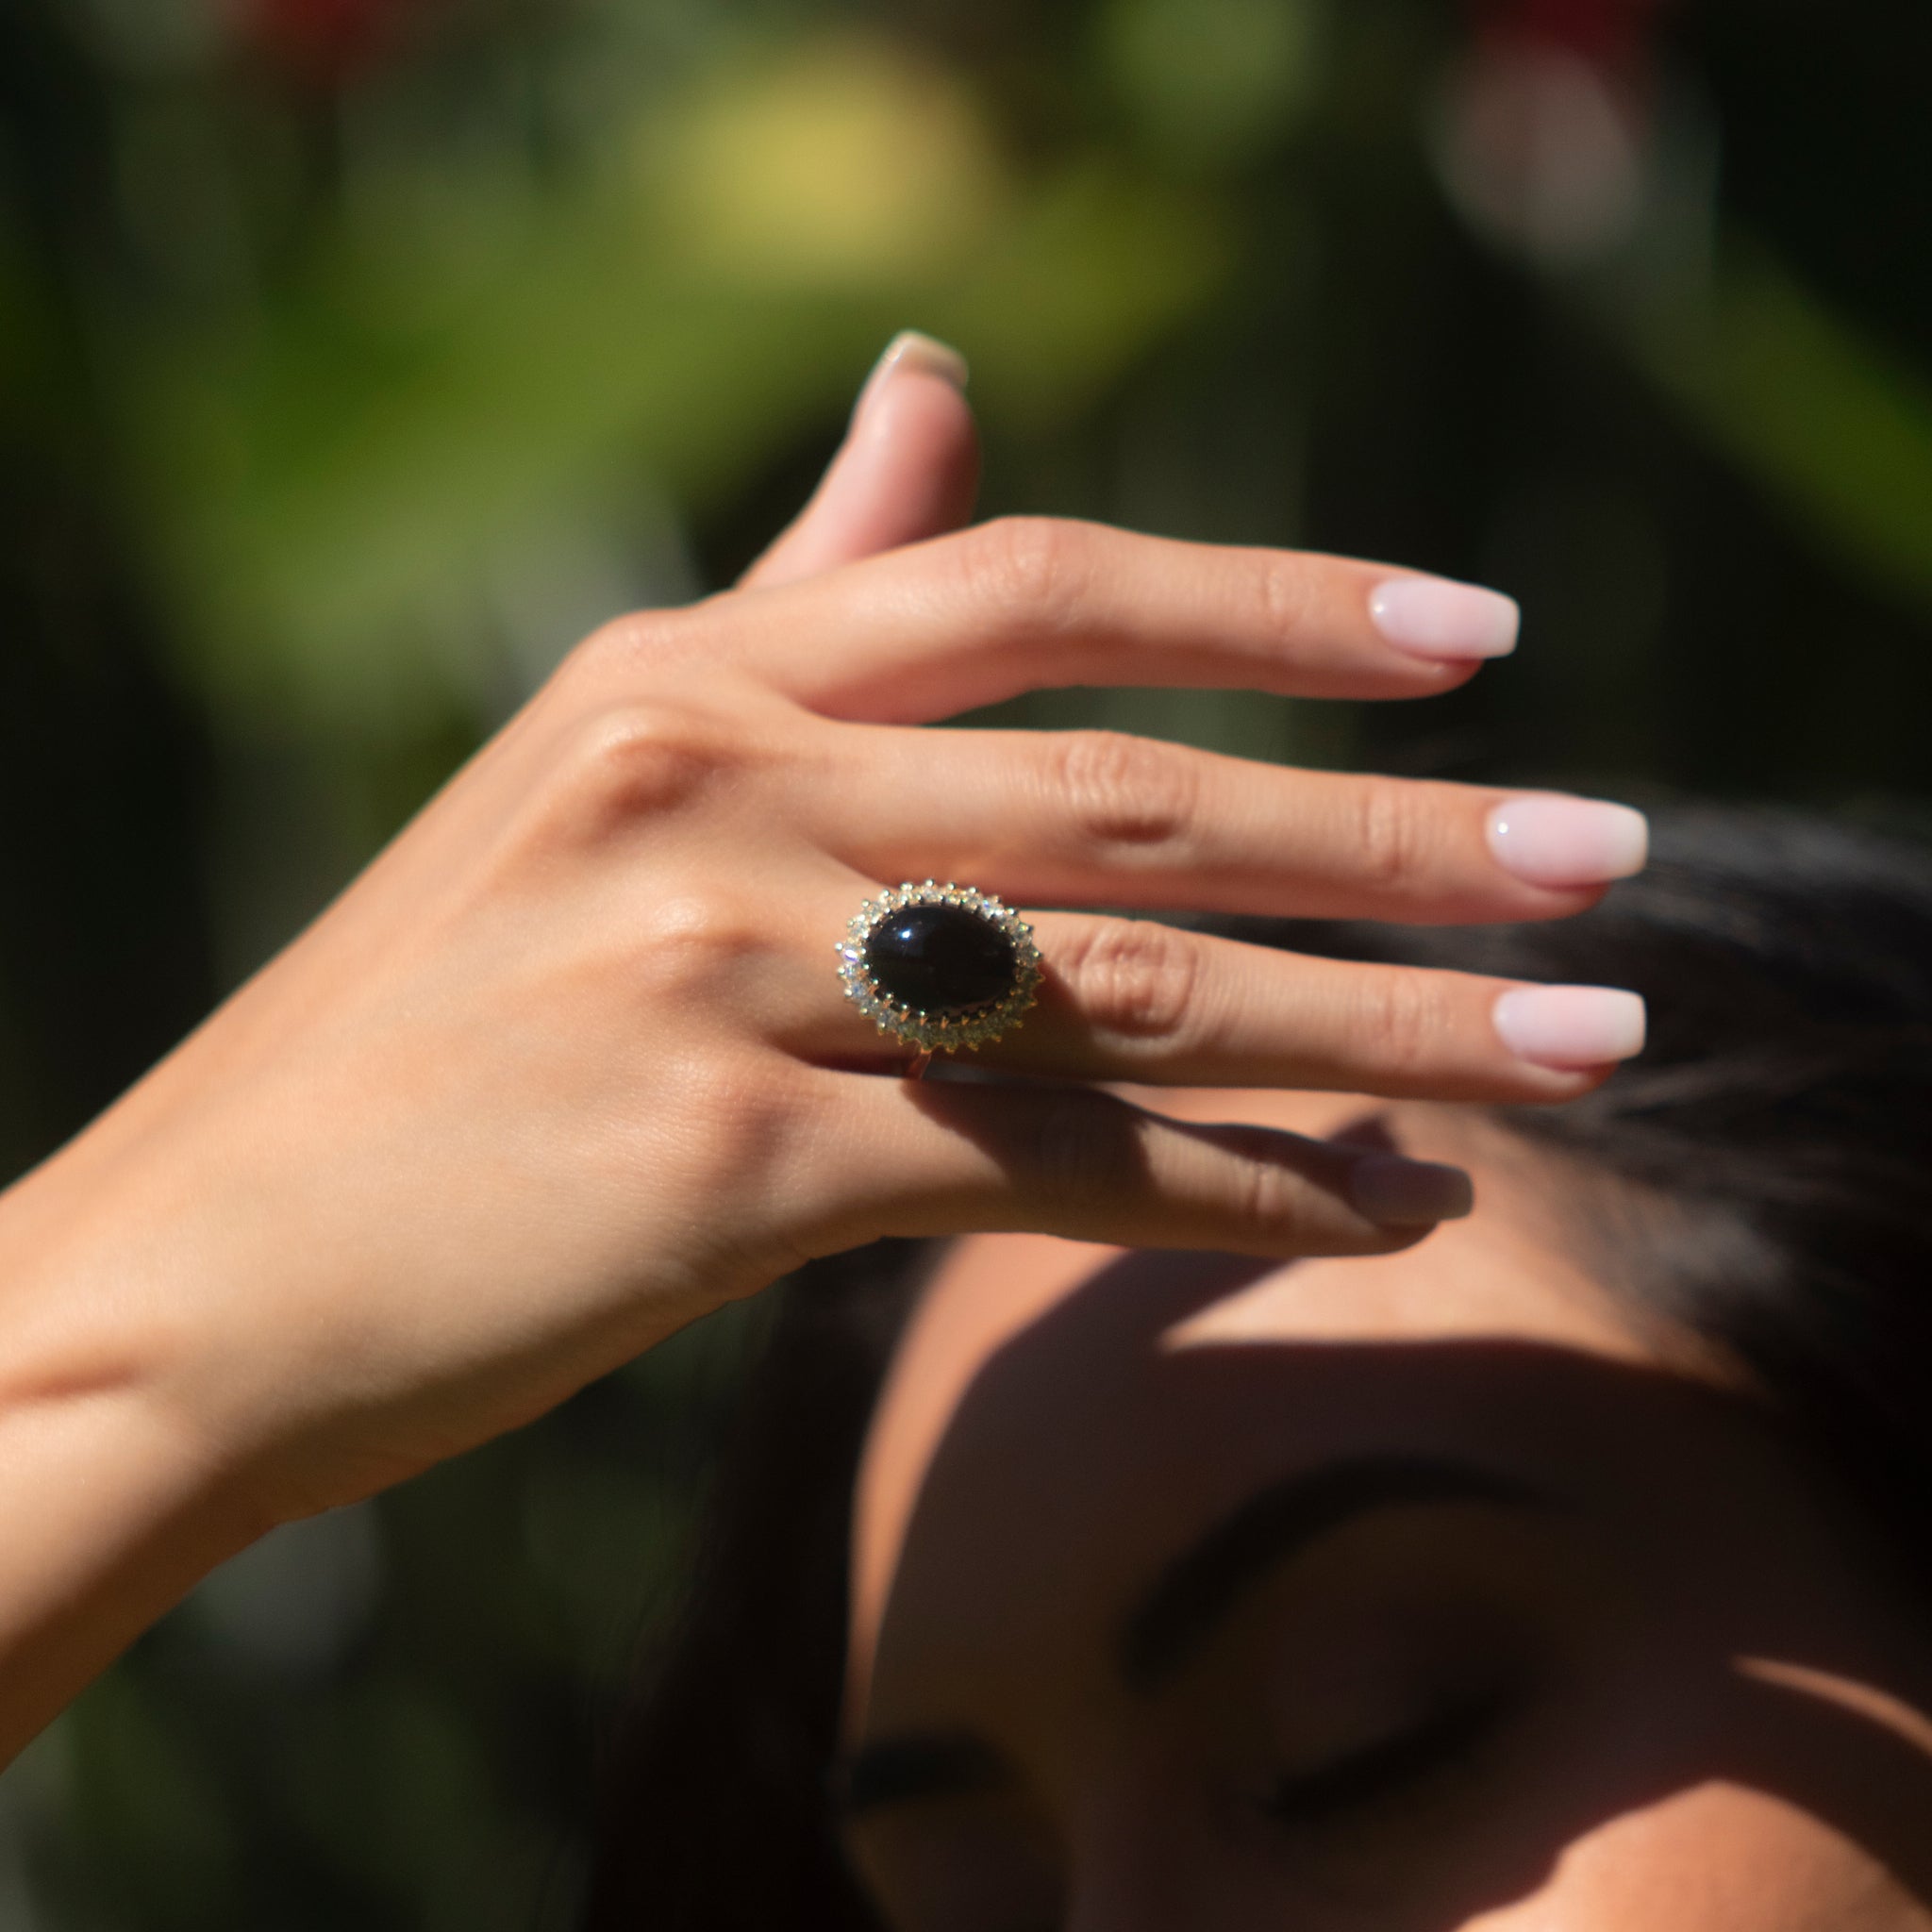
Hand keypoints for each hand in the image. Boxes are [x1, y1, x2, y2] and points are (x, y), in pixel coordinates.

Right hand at [2, 337, 1643, 1538]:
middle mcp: (712, 787)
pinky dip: (1245, 1196)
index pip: (1032, 586)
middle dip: (1397, 829)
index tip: (1473, 637)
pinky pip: (1053, 1171)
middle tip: (1606, 858)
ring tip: (1571, 1046)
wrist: (193, 1266)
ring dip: (1383, 1024)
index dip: (1272, 602)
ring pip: (1133, 983)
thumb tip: (932, 395)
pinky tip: (1389, 1215)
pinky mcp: (720, 1166)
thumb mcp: (590, 768)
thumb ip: (794, 599)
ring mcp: (715, 968)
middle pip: (1133, 787)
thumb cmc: (413, 1041)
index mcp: (684, 675)